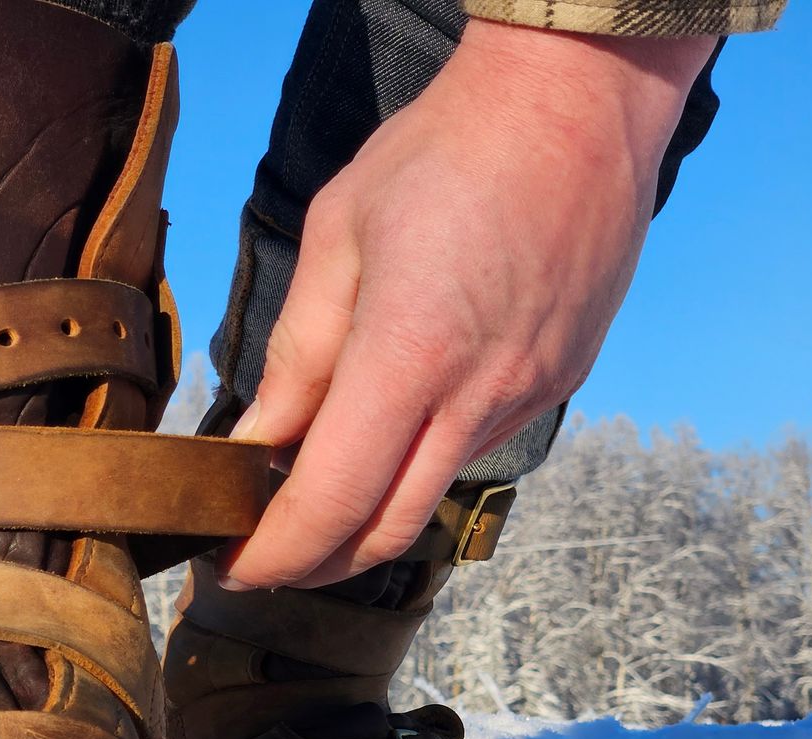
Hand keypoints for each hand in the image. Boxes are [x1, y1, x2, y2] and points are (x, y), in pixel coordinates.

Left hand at [221, 19, 715, 590]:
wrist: (580, 101)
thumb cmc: (448, 149)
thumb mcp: (339, 235)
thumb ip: (297, 354)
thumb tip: (257, 443)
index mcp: (410, 354)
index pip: (331, 501)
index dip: (274, 552)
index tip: (231, 564)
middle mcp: (477, 397)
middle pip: (384, 533)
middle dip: (313, 563)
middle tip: (262, 556)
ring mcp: (525, 399)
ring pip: (430, 499)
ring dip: (365, 518)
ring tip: (314, 494)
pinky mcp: (554, 388)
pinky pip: (471, 453)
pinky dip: (417, 466)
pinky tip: (393, 431)